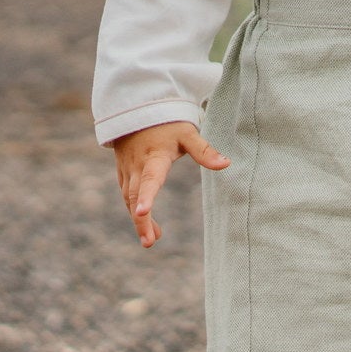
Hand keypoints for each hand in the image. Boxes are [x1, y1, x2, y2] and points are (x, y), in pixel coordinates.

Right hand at [113, 121, 228, 247]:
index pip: (149, 179)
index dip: (146, 196)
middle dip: (140, 220)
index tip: (142, 213)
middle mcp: (137, 166)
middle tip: (149, 242)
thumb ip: (204, 151)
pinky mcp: (124, 172)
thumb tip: (226, 164)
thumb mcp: (187, 133)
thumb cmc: (167, 122)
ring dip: (138, 219)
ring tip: (152, 239)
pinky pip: (127, 194)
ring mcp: (127, 169)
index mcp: (154, 157)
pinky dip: (135, 210)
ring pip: (129, 198)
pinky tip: (147, 224)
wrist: (138, 108)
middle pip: (135, 196)